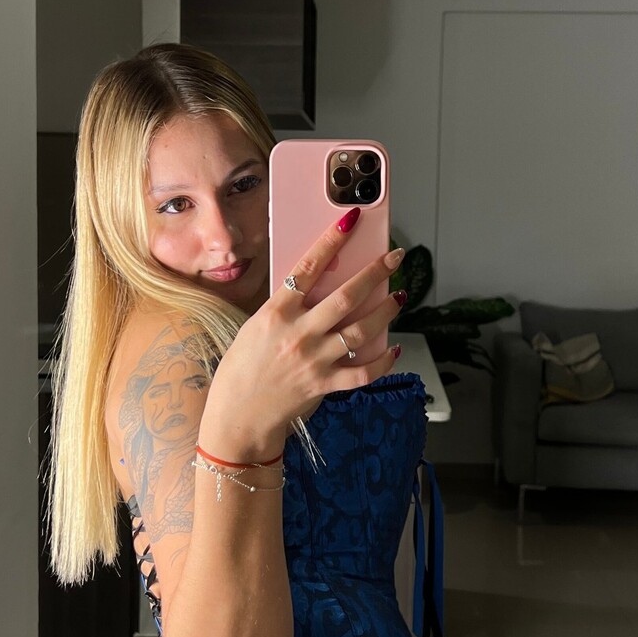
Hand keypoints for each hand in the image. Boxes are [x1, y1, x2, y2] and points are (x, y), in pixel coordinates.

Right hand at [203, 215, 405, 449]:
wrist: (238, 416)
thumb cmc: (243, 368)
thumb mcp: (256, 327)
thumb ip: (286, 308)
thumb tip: (319, 285)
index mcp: (276, 313)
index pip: (307, 268)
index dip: (331, 241)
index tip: (351, 220)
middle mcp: (298, 334)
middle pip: (346, 296)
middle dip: (376, 272)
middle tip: (395, 256)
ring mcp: (314, 361)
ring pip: (361, 330)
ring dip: (386, 310)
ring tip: (399, 296)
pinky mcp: (325, 385)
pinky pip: (364, 372)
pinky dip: (384, 361)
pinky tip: (394, 349)